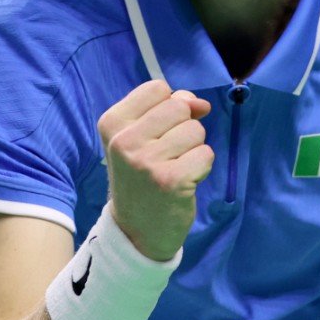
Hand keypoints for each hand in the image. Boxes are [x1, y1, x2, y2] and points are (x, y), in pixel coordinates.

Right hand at [98, 79, 213, 260]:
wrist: (136, 231)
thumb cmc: (142, 177)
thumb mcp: (141, 139)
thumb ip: (167, 110)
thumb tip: (200, 103)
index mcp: (112, 124)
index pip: (158, 88)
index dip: (171, 105)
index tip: (162, 131)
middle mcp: (124, 141)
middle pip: (180, 106)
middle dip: (185, 128)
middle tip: (169, 155)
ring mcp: (146, 161)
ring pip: (196, 130)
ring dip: (194, 149)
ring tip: (175, 168)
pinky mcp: (171, 180)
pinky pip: (206, 153)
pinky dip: (202, 167)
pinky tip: (184, 182)